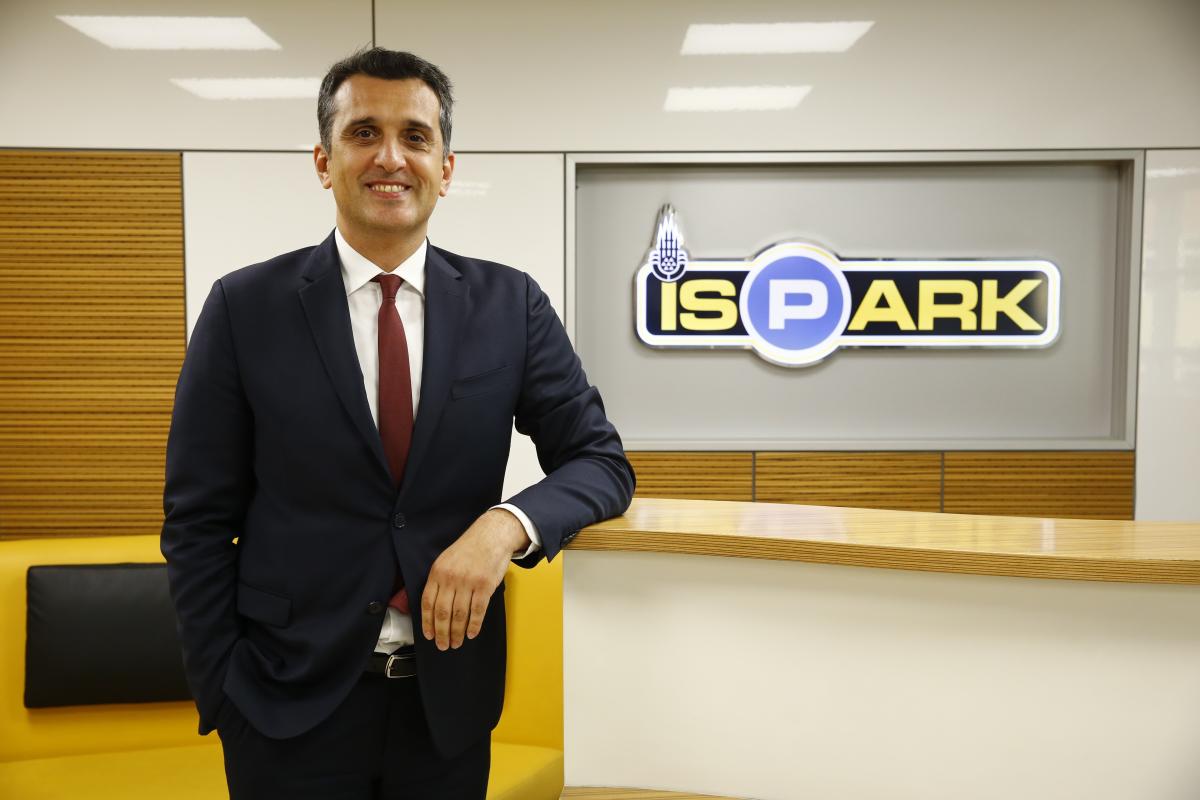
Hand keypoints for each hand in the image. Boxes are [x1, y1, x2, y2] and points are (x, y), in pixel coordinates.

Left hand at [421, 508, 529, 650]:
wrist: (491, 536)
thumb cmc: (469, 549)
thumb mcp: (446, 560)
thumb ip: (439, 580)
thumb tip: (433, 607)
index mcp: (437, 572)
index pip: (427, 602)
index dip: (427, 622)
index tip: (429, 635)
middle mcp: (451, 578)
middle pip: (442, 613)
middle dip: (442, 633)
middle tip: (443, 645)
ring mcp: (468, 582)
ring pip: (459, 615)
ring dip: (457, 633)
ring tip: (457, 642)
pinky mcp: (485, 586)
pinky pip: (477, 611)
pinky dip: (474, 625)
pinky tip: (472, 633)